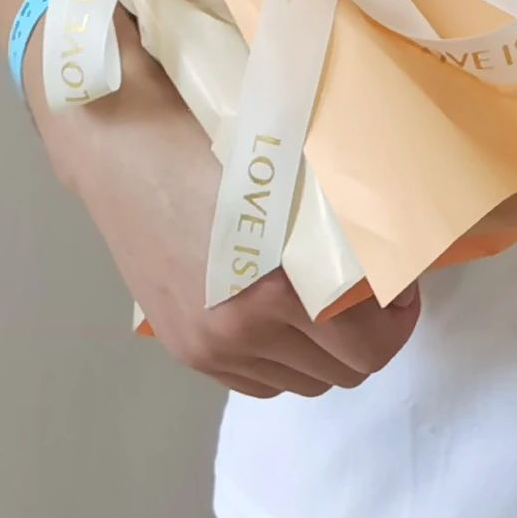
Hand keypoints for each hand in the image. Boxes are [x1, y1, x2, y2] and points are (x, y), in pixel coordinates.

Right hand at [33, 28, 420, 398]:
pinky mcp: (182, 346)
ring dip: (325, 350)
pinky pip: (256, 382)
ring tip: (324, 301)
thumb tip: (395, 242)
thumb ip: (337, 220)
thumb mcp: (289, 171)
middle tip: (370, 290)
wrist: (118, 139)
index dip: (399, 317)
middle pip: (343, 373)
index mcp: (273, 290)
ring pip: (301, 382)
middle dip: (369, 335)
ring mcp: (206, 346)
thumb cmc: (209, 134)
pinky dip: (282, 359)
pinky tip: (280, 316)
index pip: (369, 346)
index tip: (398, 281)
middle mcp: (239, 332)